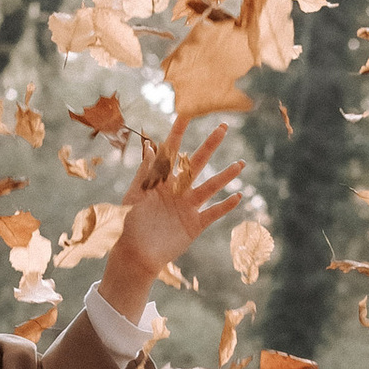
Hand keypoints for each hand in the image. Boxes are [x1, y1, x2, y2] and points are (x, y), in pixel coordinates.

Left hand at [99, 124, 245, 318]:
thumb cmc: (129, 224)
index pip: (172, 152)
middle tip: (223, 128)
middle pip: (198, 163)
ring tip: (240, 165)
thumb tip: (150, 146)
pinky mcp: (194, 225)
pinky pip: (213, 213)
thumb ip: (144, 172)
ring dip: (225, 176)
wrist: (135, 254)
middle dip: (210, 145)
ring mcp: (188, 207)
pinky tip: (238, 196)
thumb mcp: (134, 195)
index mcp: (161, 180)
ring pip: (210, 187)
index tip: (186, 113)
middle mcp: (178, 190)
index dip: (178, 133)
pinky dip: (225, 206)